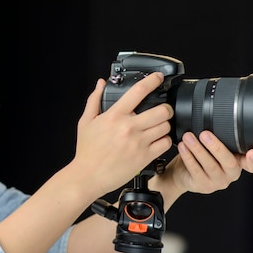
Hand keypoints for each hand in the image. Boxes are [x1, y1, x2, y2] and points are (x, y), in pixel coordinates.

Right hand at [72, 72, 173, 198]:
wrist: (88, 175)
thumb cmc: (87, 151)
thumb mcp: (86, 122)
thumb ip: (94, 100)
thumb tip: (101, 84)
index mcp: (114, 115)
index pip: (139, 91)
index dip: (152, 81)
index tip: (158, 77)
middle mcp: (129, 127)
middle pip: (162, 110)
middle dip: (165, 108)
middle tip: (162, 109)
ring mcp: (138, 142)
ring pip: (166, 126)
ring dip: (165, 124)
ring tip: (158, 126)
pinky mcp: (145, 157)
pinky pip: (165, 143)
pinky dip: (165, 140)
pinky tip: (157, 140)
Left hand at [167, 130, 252, 195]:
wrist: (183, 173)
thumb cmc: (202, 156)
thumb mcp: (214, 147)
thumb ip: (220, 137)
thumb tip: (214, 117)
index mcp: (238, 162)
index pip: (252, 165)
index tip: (252, 152)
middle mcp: (231, 174)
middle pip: (229, 163)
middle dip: (217, 147)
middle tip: (205, 134)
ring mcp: (217, 182)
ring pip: (210, 166)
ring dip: (198, 150)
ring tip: (188, 137)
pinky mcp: (203, 185)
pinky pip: (196, 171)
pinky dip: (188, 157)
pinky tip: (183, 147)